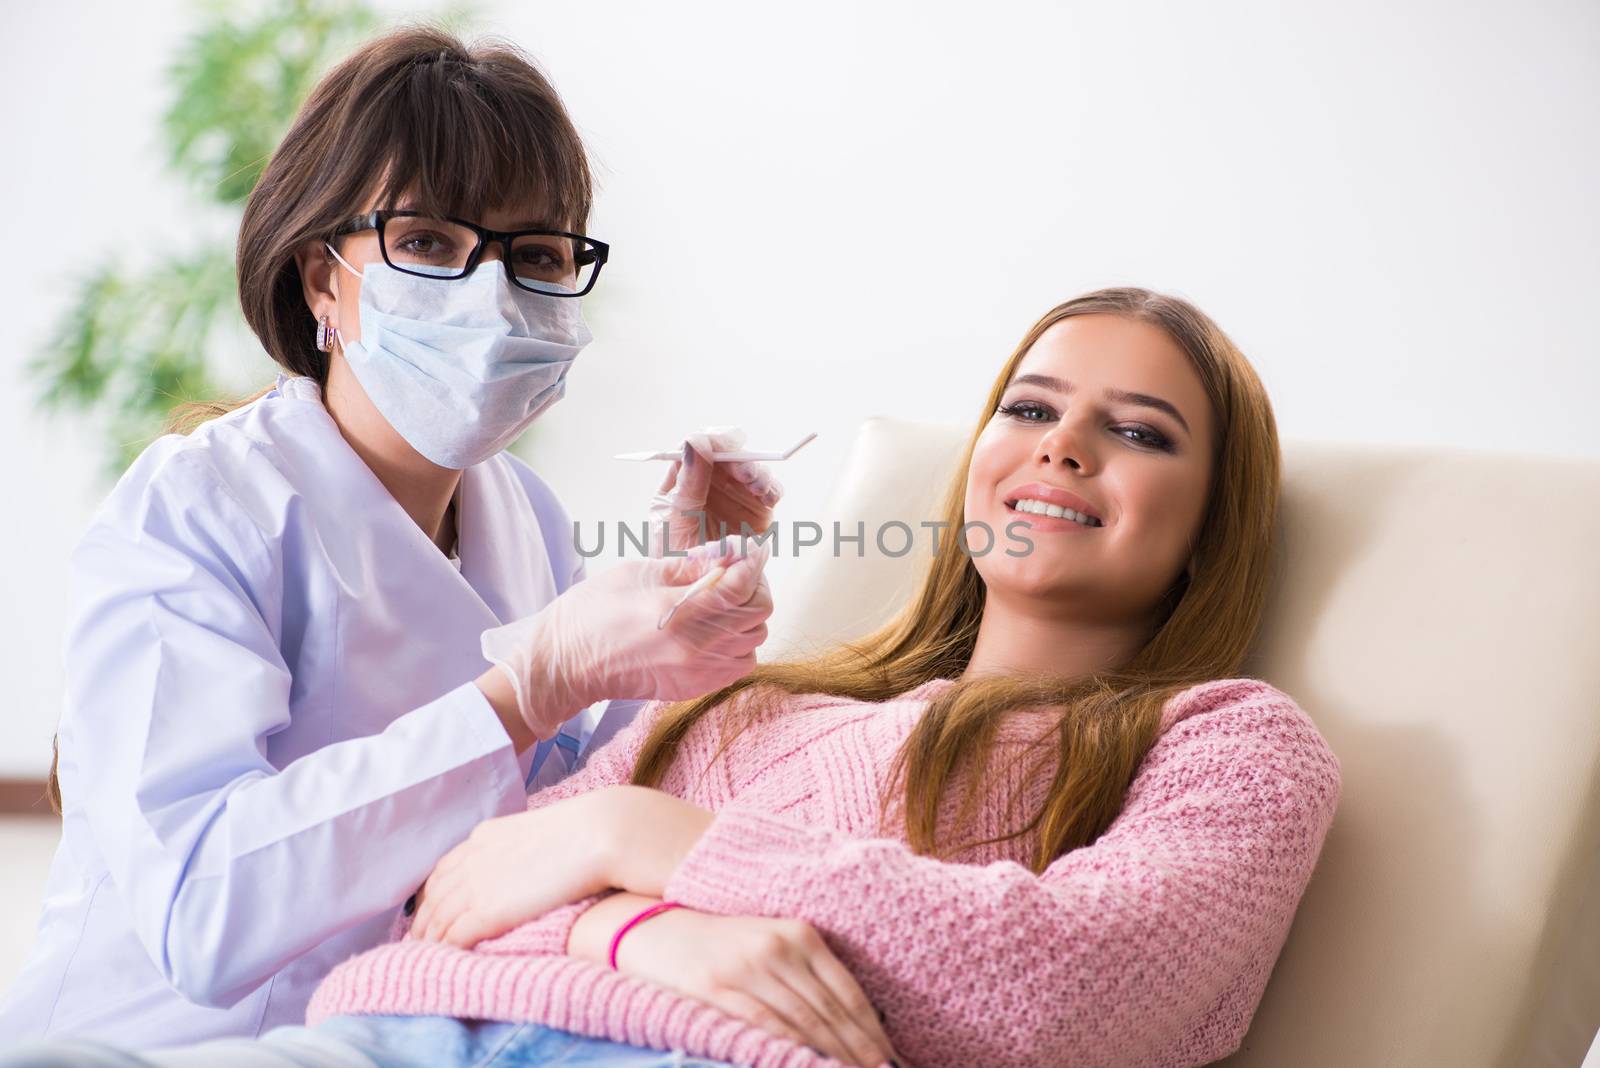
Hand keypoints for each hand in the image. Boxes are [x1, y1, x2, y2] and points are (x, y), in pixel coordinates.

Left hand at [409, 793, 611, 947]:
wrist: (598, 833)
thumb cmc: (585, 830)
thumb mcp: (539, 831)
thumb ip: (520, 847)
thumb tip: (526, 863)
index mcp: (485, 836)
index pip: (444, 869)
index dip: (432, 893)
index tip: (428, 910)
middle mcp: (473, 858)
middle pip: (434, 897)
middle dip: (422, 921)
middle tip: (417, 942)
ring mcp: (477, 885)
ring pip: (438, 920)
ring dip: (428, 941)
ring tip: (424, 958)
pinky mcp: (488, 912)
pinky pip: (454, 937)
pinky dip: (445, 950)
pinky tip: (445, 961)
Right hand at [479, 537, 772, 737]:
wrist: (567, 664)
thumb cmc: (593, 612)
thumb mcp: (639, 572)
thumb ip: (688, 566)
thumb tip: (724, 554)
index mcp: (679, 612)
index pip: (742, 584)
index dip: (751, 562)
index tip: (747, 550)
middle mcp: (696, 645)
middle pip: (758, 612)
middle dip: (754, 585)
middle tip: (735, 572)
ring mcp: (699, 670)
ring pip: (755, 640)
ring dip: (747, 616)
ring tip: (724, 602)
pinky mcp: (696, 687)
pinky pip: (741, 664)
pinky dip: (739, 644)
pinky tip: (716, 630)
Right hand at [571, 894, 898, 1067]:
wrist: (653, 928)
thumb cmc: (719, 942)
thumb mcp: (769, 943)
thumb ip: (806, 973)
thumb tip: (852, 1021)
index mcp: (799, 932)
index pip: (848, 992)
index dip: (873, 1031)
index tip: (892, 1059)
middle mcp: (778, 946)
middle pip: (832, 1012)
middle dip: (861, 1051)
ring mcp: (748, 968)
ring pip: (805, 1023)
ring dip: (834, 1057)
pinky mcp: (717, 989)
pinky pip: (765, 1027)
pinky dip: (792, 1051)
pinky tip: (809, 1066)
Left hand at [649, 426, 781, 555]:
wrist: (699, 590)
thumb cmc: (675, 558)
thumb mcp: (675, 519)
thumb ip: (688, 483)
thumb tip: (695, 441)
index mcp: (683, 479)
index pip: (696, 447)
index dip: (710, 440)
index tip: (719, 443)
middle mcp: (712, 482)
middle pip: (729, 454)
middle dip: (739, 458)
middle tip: (744, 472)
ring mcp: (736, 494)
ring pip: (752, 470)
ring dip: (758, 473)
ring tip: (756, 487)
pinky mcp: (757, 510)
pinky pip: (769, 492)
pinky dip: (772, 491)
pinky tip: (768, 498)